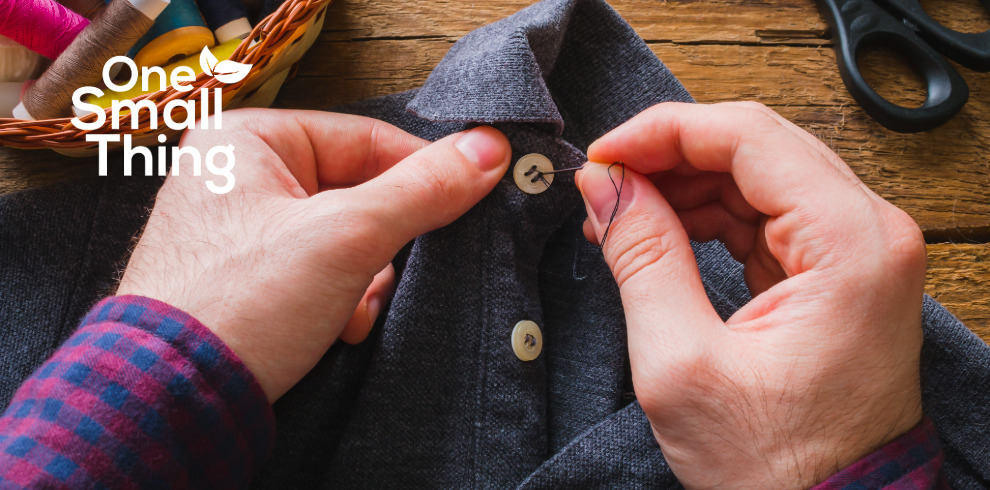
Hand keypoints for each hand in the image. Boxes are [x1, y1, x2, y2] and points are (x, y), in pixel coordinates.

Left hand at [117, 109, 510, 400]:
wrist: (174, 398)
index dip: (423, 172)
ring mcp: (240, 231)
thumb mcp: (346, 237)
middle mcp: (238, 177)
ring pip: (343, 239)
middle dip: (382, 245)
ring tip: (349, 309)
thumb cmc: (241, 304)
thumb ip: (421, 191)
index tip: (469, 198)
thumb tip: (488, 151)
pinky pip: (318, 273)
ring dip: (363, 280)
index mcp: (246, 140)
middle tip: (386, 272)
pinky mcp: (247, 279)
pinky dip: (339, 301)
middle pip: (357, 192)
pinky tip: (334, 327)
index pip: (366, 139)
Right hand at [576, 102, 925, 487]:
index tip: (603, 156)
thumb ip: (641, 257)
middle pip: (755, 147)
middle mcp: (870, 233)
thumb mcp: (681, 363)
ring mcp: (859, 250)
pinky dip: (708, 217)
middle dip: (668, 158)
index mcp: (850, 245)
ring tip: (621, 218)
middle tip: (603, 187)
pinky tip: (661, 234)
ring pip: (757, 176)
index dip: (662, 132)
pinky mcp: (839, 271)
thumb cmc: (775, 464)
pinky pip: (766, 215)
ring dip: (683, 187)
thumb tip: (605, 185)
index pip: (748, 138)